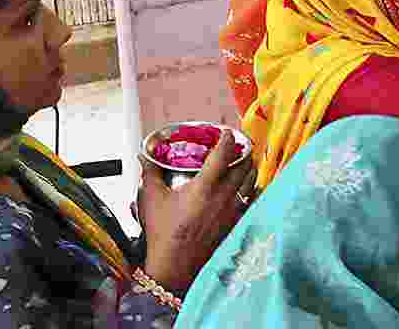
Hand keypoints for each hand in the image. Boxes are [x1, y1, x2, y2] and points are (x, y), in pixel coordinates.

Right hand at [138, 131, 255, 293]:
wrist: (175, 265)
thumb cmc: (163, 233)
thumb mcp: (152, 199)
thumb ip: (150, 173)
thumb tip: (144, 156)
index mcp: (205, 187)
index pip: (223, 154)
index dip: (228, 140)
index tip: (228, 133)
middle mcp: (224, 197)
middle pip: (244, 166)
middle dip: (244, 153)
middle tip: (240, 146)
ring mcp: (233, 211)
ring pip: (251, 182)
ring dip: (250, 169)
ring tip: (246, 162)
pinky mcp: (236, 224)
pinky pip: (253, 201)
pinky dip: (254, 191)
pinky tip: (251, 188)